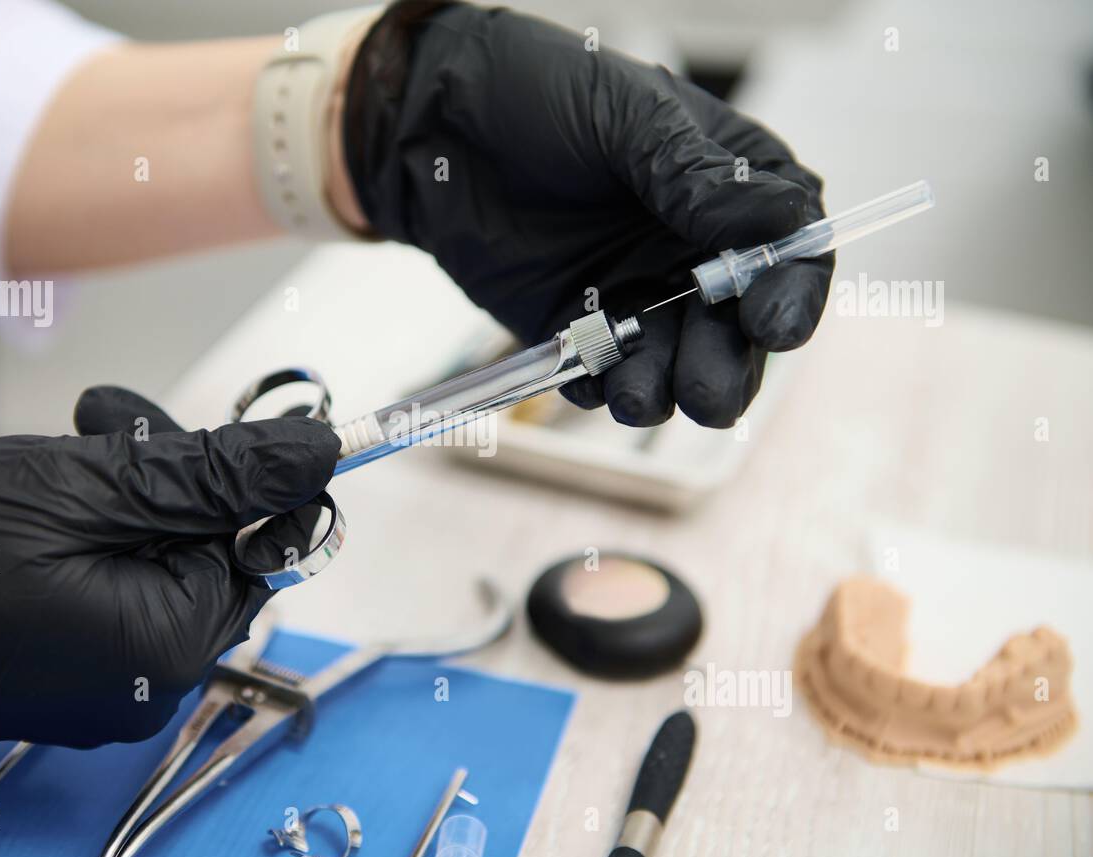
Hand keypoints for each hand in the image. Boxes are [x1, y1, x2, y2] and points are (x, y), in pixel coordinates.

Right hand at [0, 387, 338, 748]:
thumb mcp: (82, 486)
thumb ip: (210, 475)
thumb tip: (311, 458)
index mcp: (166, 648)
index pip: (258, 546)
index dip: (239, 475)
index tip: (221, 424)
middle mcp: (145, 682)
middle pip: (204, 547)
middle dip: (165, 472)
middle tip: (101, 422)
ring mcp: (102, 681)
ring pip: (152, 554)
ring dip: (121, 488)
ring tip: (58, 447)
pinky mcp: (64, 665)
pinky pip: (109, 584)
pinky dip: (89, 528)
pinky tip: (41, 493)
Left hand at [342, 1, 833, 427]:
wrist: (436, 124)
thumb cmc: (539, 92)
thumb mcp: (629, 117)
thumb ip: (696, 177)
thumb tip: (779, 224)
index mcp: (730, 189)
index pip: (791, 253)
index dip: (792, 296)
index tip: (773, 325)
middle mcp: (693, 249)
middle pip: (739, 332)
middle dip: (726, 367)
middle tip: (704, 390)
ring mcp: (638, 291)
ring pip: (675, 365)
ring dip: (665, 389)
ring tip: (635, 393)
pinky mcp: (579, 324)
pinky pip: (605, 372)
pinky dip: (602, 385)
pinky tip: (588, 377)